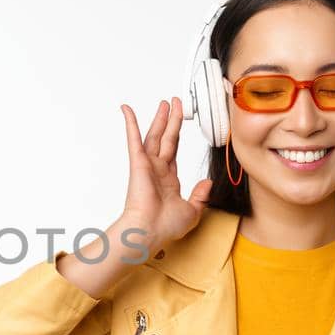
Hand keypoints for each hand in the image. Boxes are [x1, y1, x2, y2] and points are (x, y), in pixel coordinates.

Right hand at [119, 97, 211, 254]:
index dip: (177, 135)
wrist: (149, 231)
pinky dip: (130, 123)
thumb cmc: (165, 226)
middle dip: (170, 120)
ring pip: (154, 135)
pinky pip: (134, 139)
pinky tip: (127, 109)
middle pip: (165, 138)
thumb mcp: (192, 211)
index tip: (178, 123)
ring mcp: (147, 165)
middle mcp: (157, 170)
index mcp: (168, 179)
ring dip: (160, 118)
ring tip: (165, 103)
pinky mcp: (138, 163)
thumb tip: (207, 183)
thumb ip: (200, 196)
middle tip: (173, 104)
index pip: (173, 151)